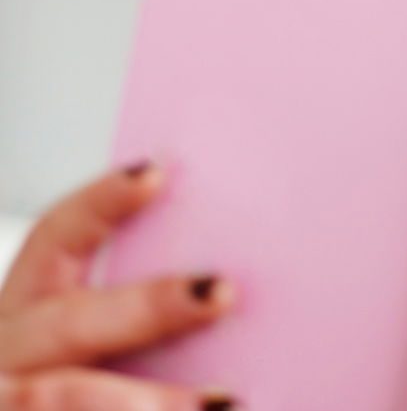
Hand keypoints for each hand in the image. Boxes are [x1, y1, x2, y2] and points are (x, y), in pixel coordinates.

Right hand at [0, 161, 238, 409]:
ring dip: (150, 404)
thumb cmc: (69, 381)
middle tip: (221, 291)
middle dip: (147, 309)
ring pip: (64, 398)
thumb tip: (227, 286)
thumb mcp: (68, 342)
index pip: (53, 241)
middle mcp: (4, 360)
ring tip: (229, 401)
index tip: (157, 173)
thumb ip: (125, 319)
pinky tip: (220, 410)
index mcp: (20, 315)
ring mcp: (8, 401)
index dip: (99, 205)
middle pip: (69, 326)